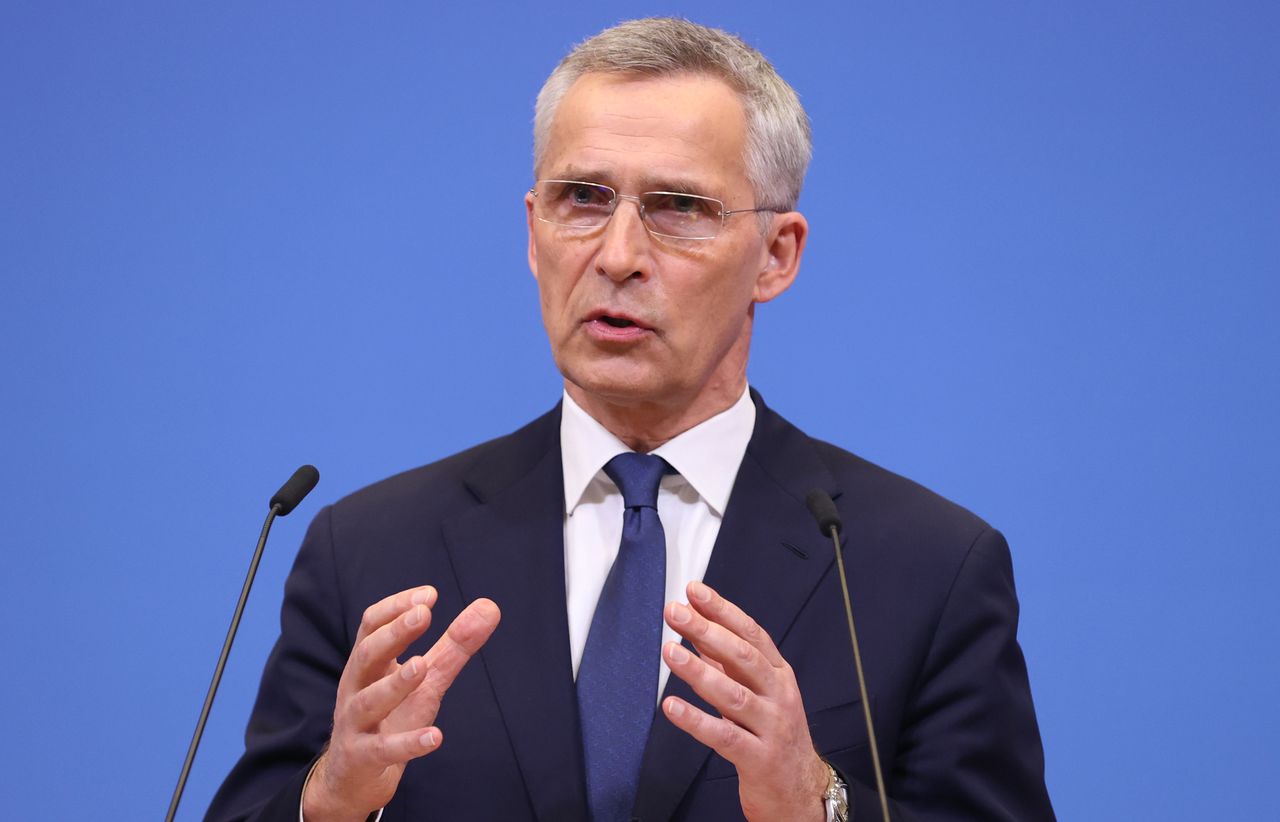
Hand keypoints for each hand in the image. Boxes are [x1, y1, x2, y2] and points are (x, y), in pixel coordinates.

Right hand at [303, 585, 500, 821]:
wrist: (355, 777)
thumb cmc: (392, 717)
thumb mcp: (426, 679)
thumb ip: (454, 645)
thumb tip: (490, 607)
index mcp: (369, 663)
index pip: (372, 625)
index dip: (396, 607)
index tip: (429, 595)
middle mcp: (356, 687)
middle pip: (367, 654)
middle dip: (393, 633)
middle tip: (423, 615)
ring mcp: (355, 724)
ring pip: (369, 700)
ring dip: (395, 683)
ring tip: (421, 665)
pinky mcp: (362, 758)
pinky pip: (383, 750)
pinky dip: (408, 743)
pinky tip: (436, 736)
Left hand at [662, 581, 827, 821]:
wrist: (800, 791)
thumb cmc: (774, 735)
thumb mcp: (756, 692)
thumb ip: (727, 662)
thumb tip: (698, 627)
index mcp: (778, 674)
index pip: (751, 633)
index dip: (723, 610)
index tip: (695, 591)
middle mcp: (778, 695)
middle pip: (743, 657)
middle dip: (707, 630)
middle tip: (676, 613)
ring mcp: (771, 727)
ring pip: (733, 694)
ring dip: (698, 671)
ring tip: (669, 651)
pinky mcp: (758, 758)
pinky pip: (724, 736)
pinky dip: (696, 720)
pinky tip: (672, 707)